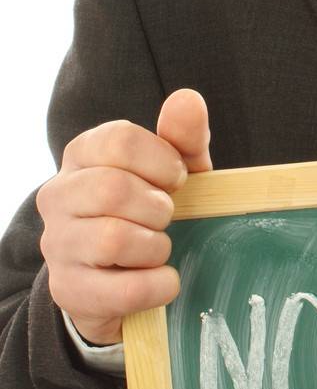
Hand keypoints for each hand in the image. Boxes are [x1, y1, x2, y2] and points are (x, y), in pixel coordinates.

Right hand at [36, 87, 211, 346]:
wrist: (124, 277)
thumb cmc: (151, 211)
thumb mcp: (174, 172)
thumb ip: (183, 137)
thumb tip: (187, 99)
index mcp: (82, 155)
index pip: (119, 140)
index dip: (162, 161)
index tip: (177, 180)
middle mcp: (58, 195)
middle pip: (113, 189)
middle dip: (157, 208)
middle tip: (167, 218)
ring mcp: (57, 244)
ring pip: (113, 239)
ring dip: (156, 247)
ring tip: (159, 248)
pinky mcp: (68, 290)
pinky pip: (123, 289)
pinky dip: (158, 285)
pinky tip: (164, 280)